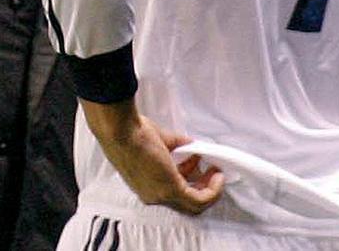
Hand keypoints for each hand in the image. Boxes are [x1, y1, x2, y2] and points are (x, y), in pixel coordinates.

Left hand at [81, 98, 224, 214]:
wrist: (121, 131)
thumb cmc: (130, 132)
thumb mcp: (157, 140)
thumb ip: (174, 144)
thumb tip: (190, 144)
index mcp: (145, 185)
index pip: (171, 190)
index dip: (188, 174)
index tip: (197, 162)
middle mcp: (153, 195)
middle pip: (185, 202)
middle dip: (202, 186)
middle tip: (211, 171)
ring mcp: (161, 195)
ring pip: (194, 205)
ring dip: (209, 189)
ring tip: (216, 173)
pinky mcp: (171, 190)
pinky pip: (199, 200)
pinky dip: (212, 191)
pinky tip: (217, 176)